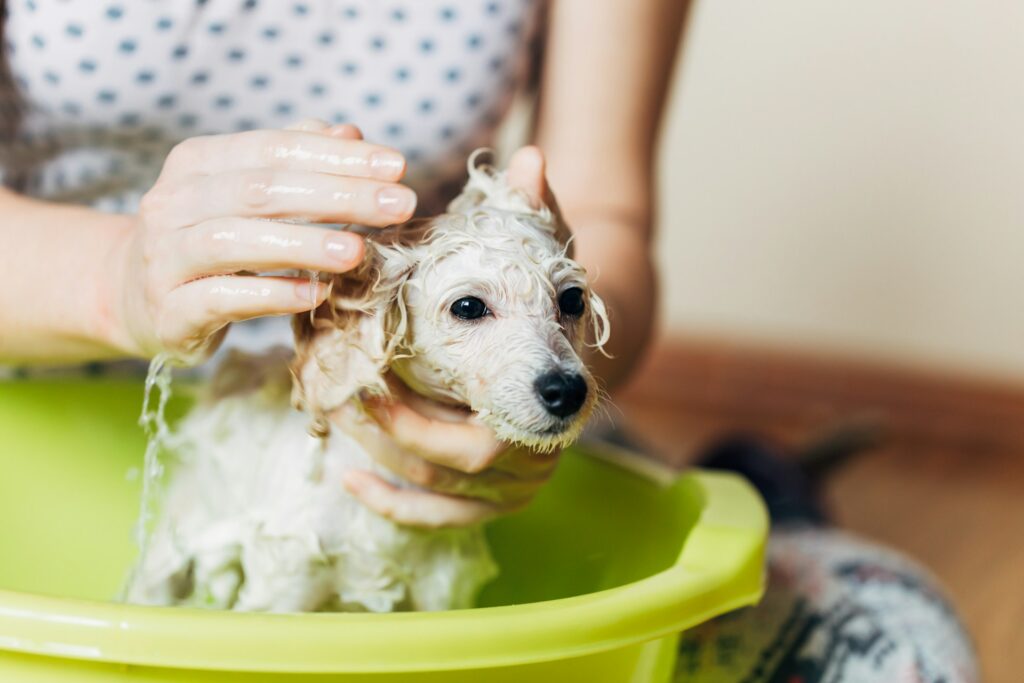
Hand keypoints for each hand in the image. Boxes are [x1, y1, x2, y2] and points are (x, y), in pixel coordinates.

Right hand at [110, 120, 416, 363]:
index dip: (338, 156)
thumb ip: (294, 160)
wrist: (134, 297)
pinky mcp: (168, 311)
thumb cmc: (208, 238)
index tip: (397, 166)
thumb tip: (351, 132)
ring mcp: (164, 257)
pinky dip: (270, 295)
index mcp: (197, 162)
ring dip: (303, 244)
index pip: (274, 148)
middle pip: (260, 190)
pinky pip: (220, 299)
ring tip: (358, 252)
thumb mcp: (245, 192)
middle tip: (398, 205)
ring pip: (233, 241)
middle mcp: (172, 202)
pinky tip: (315, 294)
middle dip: (338, 195)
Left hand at [337, 146, 568, 528]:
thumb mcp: (544, 255)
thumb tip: (527, 159)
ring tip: (331, 414)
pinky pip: (436, 517)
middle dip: (383, 432)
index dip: (412, 416)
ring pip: (435, 492)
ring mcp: (516, 486)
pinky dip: (390, 502)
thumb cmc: (547, 300)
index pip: (478, 433)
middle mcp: (536, 456)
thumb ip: (537, 215)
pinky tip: (348, 474)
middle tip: (332, 391)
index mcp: (550, 405)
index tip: (361, 378)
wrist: (570, 348)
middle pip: (447, 466)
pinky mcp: (493, 501)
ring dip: (377, 456)